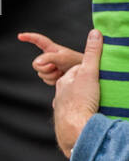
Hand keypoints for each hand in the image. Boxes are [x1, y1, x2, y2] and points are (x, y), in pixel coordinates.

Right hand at [18, 31, 82, 85]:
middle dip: (44, 68)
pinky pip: (46, 80)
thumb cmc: (76, 63)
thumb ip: (48, 58)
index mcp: (51, 49)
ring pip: (41, 73)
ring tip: (61, 72)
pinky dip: (53, 80)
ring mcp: (51, 67)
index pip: (38, 40)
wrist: (85, 75)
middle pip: (36, 64)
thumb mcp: (62, 57)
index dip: (29, 37)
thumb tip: (36, 63)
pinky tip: (61, 78)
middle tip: (55, 67)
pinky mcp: (53, 76)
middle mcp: (49, 57)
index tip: (20, 36)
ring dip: (50, 75)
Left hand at [53, 29, 101, 156]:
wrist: (75, 128)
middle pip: (76, 86)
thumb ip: (92, 54)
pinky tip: (89, 116)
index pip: (78, 71)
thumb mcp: (89, 73)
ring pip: (75, 101)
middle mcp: (60, 94)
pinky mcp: (67, 122)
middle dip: (88, 87)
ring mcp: (63, 108)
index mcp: (64, 81)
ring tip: (96, 103)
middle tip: (101, 89)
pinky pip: (75, 115)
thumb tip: (95, 32)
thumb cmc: (82, 99)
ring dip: (85, 101)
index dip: (90, 70)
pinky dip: (82, 114)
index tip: (100, 73)